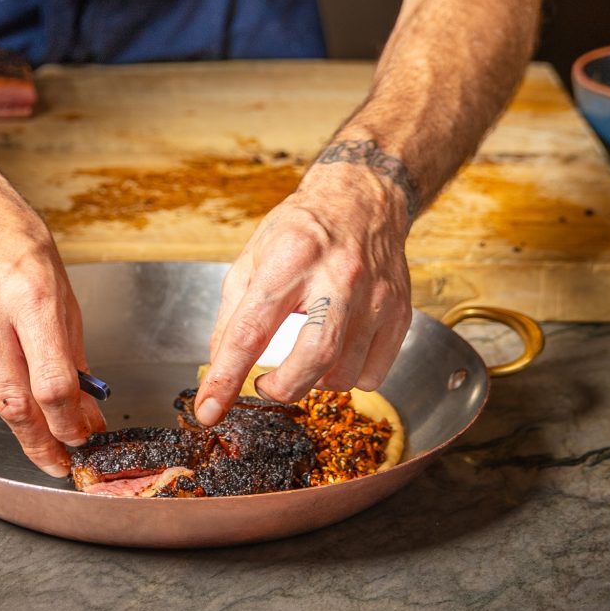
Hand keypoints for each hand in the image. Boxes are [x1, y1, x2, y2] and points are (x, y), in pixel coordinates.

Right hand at [0, 146, 105, 476]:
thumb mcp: (58, 285)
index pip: (52, 383)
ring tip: (4, 352)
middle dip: (38, 442)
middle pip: (13, 403)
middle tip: (54, 457)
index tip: (78, 442)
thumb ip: (70, 349)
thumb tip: (81, 409)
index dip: (69, 424)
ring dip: (1, 396)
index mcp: (31, 295)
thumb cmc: (11, 243)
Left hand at [195, 131, 415, 425]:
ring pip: (344, 373)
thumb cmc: (302, 229)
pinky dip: (349, 378)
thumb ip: (233, 313)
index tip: (209, 410)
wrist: (362, 200)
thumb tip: (220, 367)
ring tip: (303, 356)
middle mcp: (338, 276)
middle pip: (314, 357)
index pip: (252, 328)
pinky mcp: (399, 311)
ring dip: (315, 381)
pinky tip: (337, 352)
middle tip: (265, 386)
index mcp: (290, 257)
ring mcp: (375, 295)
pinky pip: (374, 374)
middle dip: (282, 389)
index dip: (227, 375)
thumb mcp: (253, 256)